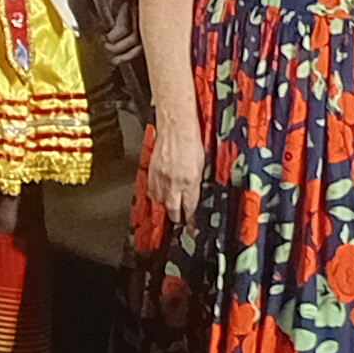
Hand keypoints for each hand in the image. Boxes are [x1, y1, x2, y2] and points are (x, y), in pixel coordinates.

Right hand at [147, 108, 205, 224]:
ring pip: (160, 200)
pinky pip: (151, 189)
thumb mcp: (202, 163)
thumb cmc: (191, 140)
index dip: (190, 218)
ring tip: (169, 208)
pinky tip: (159, 194)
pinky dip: (155, 194)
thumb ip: (196, 180)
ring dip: (165, 205)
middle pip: (173, 209)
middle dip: (176, 218)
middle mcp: (174, 182)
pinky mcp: (152, 171)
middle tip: (178, 222)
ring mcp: (161, 178)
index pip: (190, 207)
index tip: (190, 225)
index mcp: (190, 181)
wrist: (175, 126)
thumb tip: (194, 190)